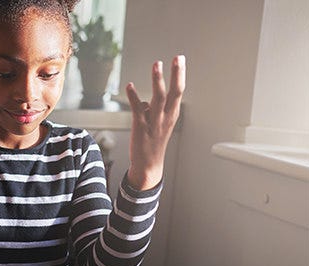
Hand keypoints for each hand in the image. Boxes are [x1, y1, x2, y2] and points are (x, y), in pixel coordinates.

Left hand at [125, 55, 185, 189]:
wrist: (148, 165)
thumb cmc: (153, 143)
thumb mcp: (158, 124)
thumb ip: (151, 110)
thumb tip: (143, 101)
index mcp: (172, 115)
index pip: (178, 91)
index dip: (180, 75)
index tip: (180, 59)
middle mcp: (166, 117)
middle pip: (174, 92)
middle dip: (176, 74)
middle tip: (177, 57)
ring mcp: (154, 122)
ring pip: (158, 98)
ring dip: (157, 80)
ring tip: (157, 64)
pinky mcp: (140, 127)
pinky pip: (138, 109)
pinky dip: (133, 96)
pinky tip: (129, 86)